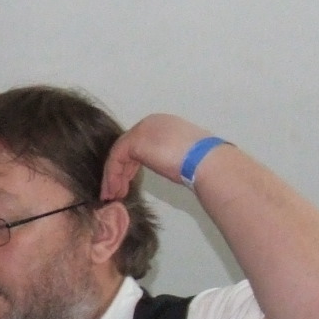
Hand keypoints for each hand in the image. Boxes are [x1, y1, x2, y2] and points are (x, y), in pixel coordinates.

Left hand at [100, 113, 221, 201]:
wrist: (205, 161)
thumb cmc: (200, 163)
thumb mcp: (180, 156)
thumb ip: (167, 156)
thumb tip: (165, 165)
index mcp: (163, 124)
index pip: (139, 144)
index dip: (130, 165)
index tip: (127, 183)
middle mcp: (151, 123)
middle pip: (127, 148)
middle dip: (120, 172)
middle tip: (116, 191)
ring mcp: (142, 130)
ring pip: (119, 154)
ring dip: (114, 177)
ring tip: (114, 195)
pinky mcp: (135, 140)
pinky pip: (116, 159)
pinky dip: (113, 176)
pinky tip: (115, 190)